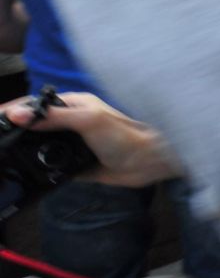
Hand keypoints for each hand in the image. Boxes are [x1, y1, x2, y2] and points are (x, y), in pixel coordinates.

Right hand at [1, 92, 180, 187]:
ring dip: (23, 151)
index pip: (34, 105)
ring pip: (38, 147)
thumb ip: (53, 117)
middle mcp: (69, 123)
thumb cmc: (124, 135)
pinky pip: (48, 166)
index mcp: (72, 106)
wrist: (148, 162)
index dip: (13, 111)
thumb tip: (18, 114)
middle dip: (13, 131)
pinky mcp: (73, 164)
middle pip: (32, 127)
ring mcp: (70, 144)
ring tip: (5, 156)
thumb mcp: (87, 120)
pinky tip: (26, 172)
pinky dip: (37, 169)